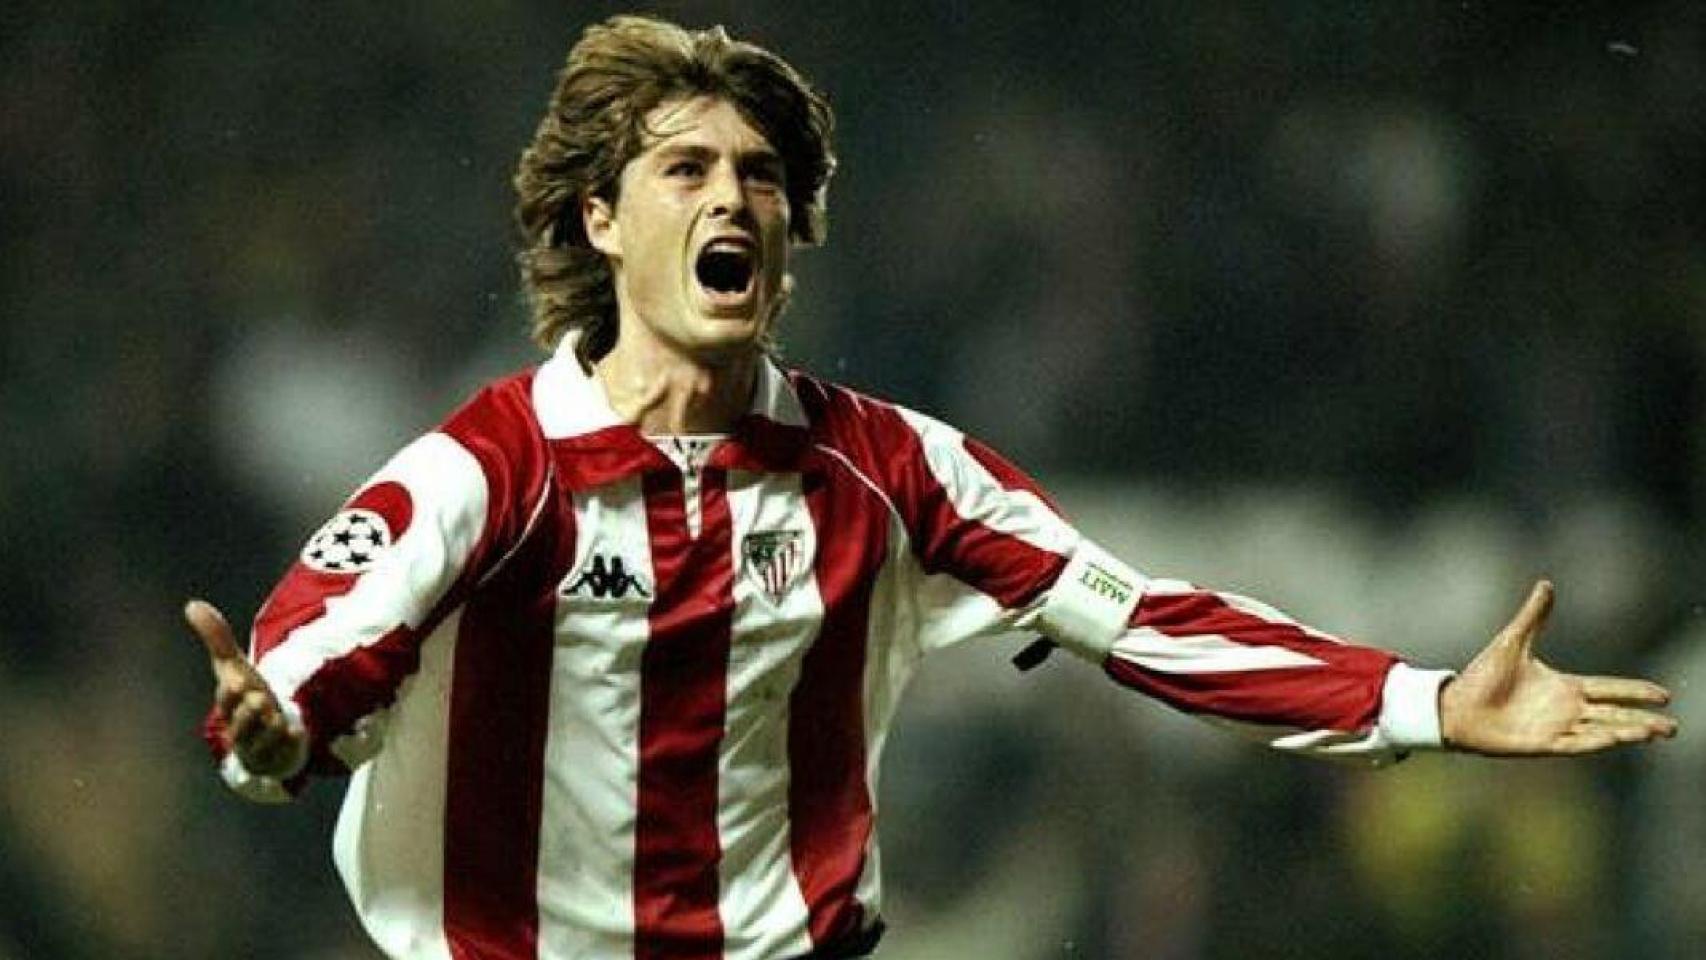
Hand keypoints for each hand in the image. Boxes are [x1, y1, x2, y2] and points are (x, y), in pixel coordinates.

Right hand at [186, 599, 307, 777]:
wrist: (266, 735)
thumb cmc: (246, 696)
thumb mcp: (234, 667)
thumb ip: (216, 638)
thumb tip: (192, 603)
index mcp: (228, 706)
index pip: (227, 697)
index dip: (233, 690)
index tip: (239, 681)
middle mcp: (239, 729)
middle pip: (245, 716)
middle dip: (253, 707)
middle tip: (261, 699)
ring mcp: (258, 746)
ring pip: (265, 735)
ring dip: (273, 724)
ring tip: (277, 717)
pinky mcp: (277, 759)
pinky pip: (287, 748)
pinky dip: (292, 739)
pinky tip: (297, 732)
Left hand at [1440, 580, 1678, 755]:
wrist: (1456, 706)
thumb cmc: (1482, 676)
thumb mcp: (1513, 641)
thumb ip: (1534, 616)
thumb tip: (1546, 584)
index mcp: (1564, 687)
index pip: (1609, 690)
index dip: (1634, 692)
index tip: (1663, 695)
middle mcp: (1565, 710)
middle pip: (1614, 715)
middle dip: (1643, 720)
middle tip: (1672, 727)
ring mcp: (1556, 728)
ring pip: (1602, 731)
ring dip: (1629, 732)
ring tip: (1656, 732)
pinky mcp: (1542, 744)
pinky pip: (1576, 743)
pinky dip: (1597, 741)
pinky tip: (1618, 738)